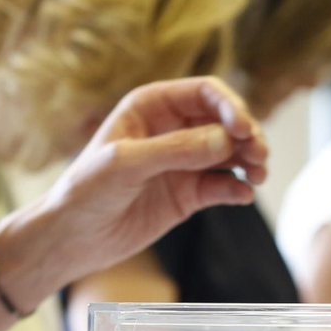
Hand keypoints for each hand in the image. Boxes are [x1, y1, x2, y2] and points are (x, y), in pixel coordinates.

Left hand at [32, 77, 267, 285]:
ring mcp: (183, 162)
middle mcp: (172, 129)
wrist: (71, 238)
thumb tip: (225, 140)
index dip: (229, 106)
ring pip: (230, 152)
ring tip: (258, 175)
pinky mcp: (188, 194)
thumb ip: (175, 150)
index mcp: (151, 106)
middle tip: (259, 156)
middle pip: (225, 120)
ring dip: (250, 160)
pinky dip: (237, 189)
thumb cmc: (85, 191)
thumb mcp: (125, 164)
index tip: (242, 129)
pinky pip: (223, 186)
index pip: (204, 92)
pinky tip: (243, 196)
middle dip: (247, 134)